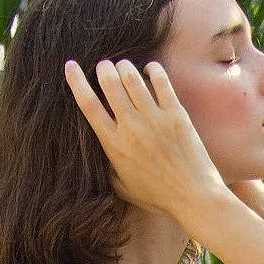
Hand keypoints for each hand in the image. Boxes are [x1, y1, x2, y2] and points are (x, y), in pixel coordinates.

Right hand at [63, 58, 228, 229]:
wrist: (194, 197)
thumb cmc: (158, 197)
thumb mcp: (123, 187)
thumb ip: (108, 168)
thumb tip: (100, 154)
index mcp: (114, 145)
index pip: (89, 105)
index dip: (76, 82)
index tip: (70, 66)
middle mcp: (132, 128)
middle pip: (110, 84)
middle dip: (104, 69)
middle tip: (104, 66)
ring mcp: (155, 119)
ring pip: (133, 78)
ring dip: (125, 66)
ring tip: (123, 65)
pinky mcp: (176, 115)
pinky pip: (162, 82)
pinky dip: (153, 70)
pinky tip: (150, 69)